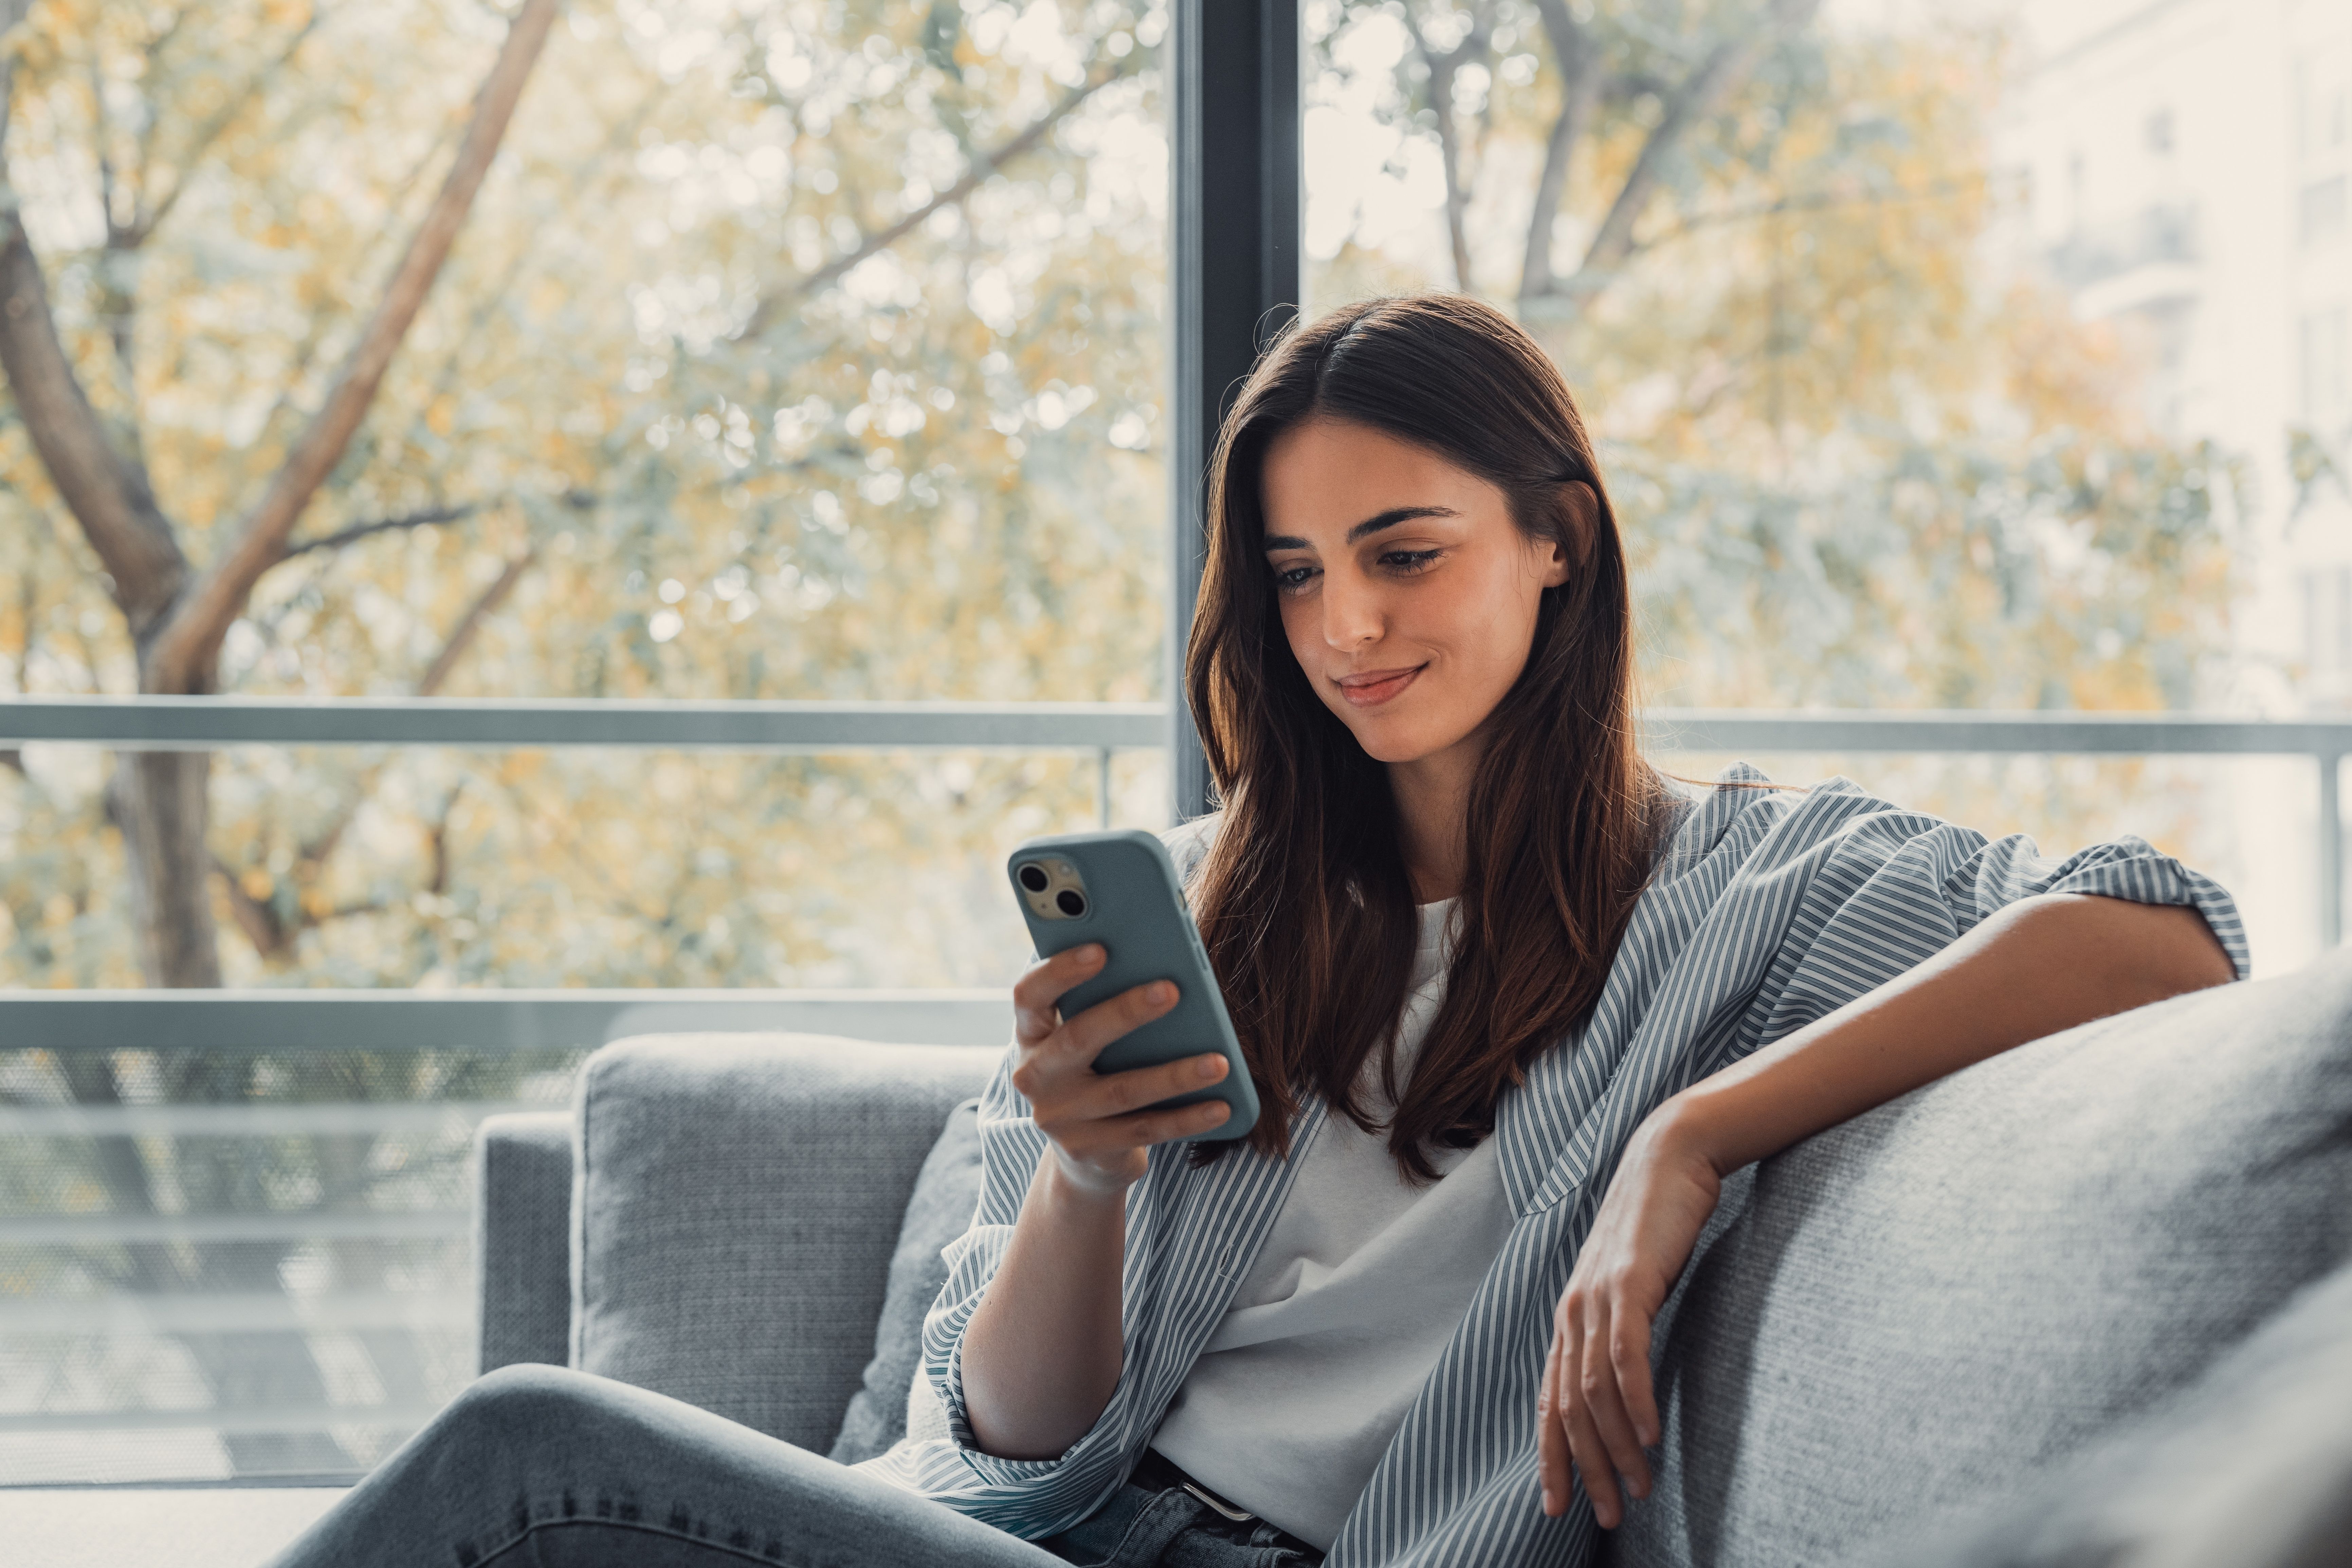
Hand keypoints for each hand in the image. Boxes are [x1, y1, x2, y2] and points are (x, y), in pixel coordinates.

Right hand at [1008, 943, 1231, 1198]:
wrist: (1085, 1152)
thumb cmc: (1098, 1067)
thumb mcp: (1088, 1034)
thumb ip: (1105, 1000)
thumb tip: (1165, 965)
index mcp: (1033, 1033)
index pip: (1030, 995)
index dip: (1060, 971)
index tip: (1101, 949)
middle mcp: (1035, 1075)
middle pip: (1078, 1038)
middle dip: (1126, 1012)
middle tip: (1172, 990)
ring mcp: (1059, 1117)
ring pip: (1122, 1091)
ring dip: (1174, 1075)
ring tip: (1220, 1062)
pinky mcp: (1089, 1149)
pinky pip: (1145, 1130)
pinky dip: (1187, 1118)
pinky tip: (1221, 1106)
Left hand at [1538, 1108, 1722, 1527]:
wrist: (1669, 1160)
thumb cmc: (1656, 1227)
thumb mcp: (1632, 1287)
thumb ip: (1621, 1329)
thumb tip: (1625, 1381)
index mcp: (1570, 1317)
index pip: (1550, 1402)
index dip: (1552, 1457)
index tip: (1557, 1506)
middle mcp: (1572, 1311)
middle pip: (1568, 1408)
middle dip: (1585, 1469)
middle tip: (1609, 1515)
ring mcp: (1596, 1296)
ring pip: (1596, 1391)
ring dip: (1617, 1447)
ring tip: (1639, 1488)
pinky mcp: (1629, 1282)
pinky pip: (1626, 1354)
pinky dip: (1634, 1399)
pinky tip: (1649, 1435)